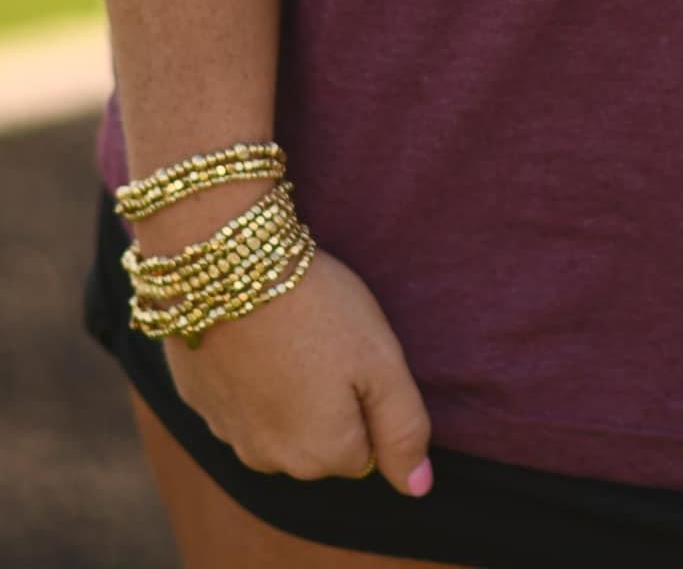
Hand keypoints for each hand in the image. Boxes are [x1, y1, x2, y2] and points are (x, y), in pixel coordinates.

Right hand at [161, 242, 434, 495]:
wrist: (229, 263)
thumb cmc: (317, 308)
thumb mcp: (382, 362)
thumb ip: (404, 430)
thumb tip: (418, 486)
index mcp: (321, 454)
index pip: (366, 448)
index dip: (368, 396)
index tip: (354, 352)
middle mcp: (270, 460)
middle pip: (320, 441)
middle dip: (329, 400)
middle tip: (324, 339)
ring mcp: (227, 433)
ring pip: (278, 423)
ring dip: (287, 391)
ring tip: (289, 332)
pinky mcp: (196, 400)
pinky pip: (238, 400)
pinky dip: (249, 375)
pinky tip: (252, 333)